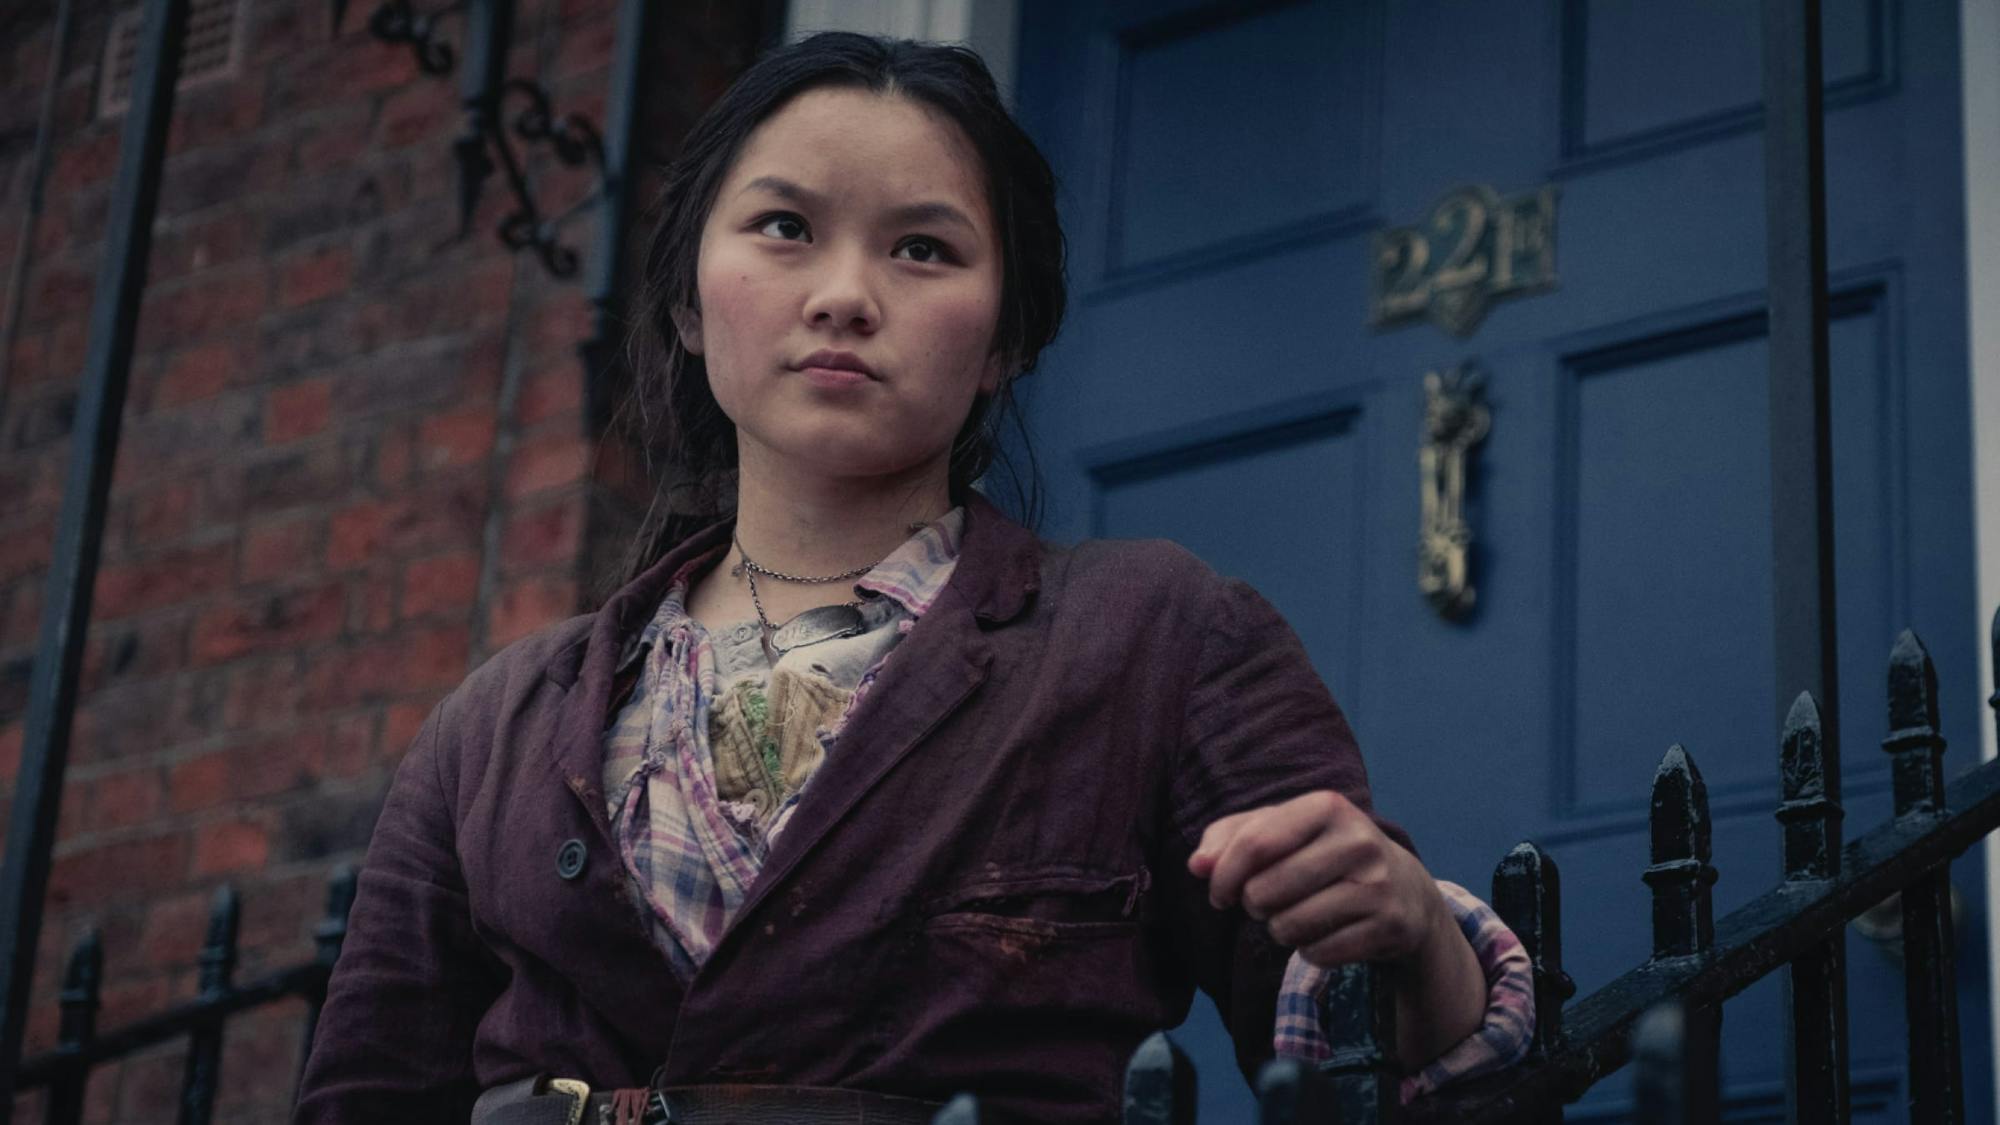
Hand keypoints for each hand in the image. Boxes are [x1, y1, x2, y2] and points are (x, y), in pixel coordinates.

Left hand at [1187, 789, 1444, 967]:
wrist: (1404, 889)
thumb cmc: (1322, 853)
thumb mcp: (1279, 831)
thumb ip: (1229, 838)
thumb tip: (1198, 866)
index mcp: (1327, 806)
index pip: (1254, 844)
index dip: (1223, 876)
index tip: (1219, 892)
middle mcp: (1358, 840)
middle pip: (1265, 892)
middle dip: (1253, 905)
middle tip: (1266, 902)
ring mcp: (1379, 885)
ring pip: (1289, 926)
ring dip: (1280, 929)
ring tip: (1296, 915)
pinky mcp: (1390, 926)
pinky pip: (1318, 953)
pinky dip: (1310, 950)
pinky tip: (1326, 933)